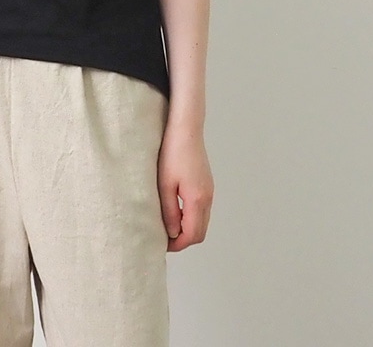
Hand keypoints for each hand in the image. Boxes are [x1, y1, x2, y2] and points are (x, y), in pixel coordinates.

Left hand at [157, 122, 213, 250]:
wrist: (186, 128)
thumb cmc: (172, 152)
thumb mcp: (164, 184)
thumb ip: (169, 212)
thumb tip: (172, 233)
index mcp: (198, 199)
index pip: (192, 235)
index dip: (177, 244)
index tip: (162, 244)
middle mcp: (208, 197)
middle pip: (200, 232)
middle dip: (183, 240)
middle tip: (164, 238)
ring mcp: (210, 190)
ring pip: (202, 221)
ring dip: (187, 228)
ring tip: (167, 224)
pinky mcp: (207, 184)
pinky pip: (202, 209)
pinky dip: (191, 216)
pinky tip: (176, 209)